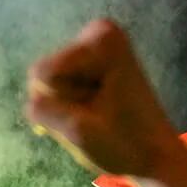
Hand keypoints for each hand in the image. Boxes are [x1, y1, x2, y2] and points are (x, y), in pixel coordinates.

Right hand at [24, 19, 186, 178]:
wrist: (154, 154)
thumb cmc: (124, 144)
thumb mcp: (78, 131)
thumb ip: (43, 109)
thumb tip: (32, 100)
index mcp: (101, 40)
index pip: (43, 74)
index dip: (63, 102)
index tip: (97, 111)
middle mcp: (98, 32)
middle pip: (44, 75)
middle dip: (65, 102)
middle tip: (97, 116)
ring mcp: (93, 46)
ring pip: (47, 83)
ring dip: (67, 106)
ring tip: (99, 115)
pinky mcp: (88, 61)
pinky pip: (55, 86)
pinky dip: (70, 104)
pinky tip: (95, 111)